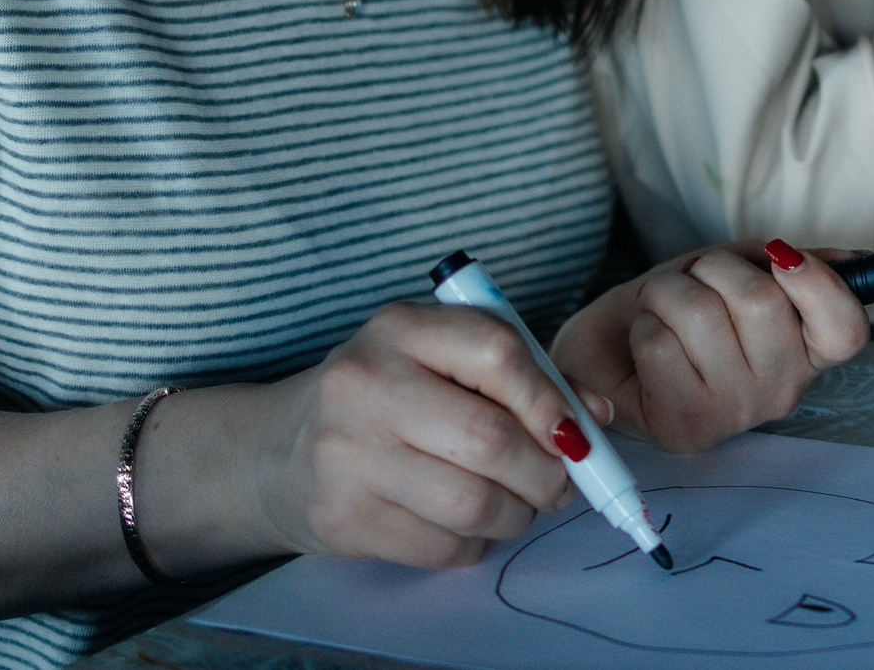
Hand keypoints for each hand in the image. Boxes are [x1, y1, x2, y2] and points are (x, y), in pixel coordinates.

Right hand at [249, 301, 583, 568]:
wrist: (276, 451)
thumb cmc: (384, 398)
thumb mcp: (438, 360)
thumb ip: (518, 377)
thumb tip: (597, 415)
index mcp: (400, 328)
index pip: (496, 351)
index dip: (549, 397)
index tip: (574, 430)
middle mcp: (366, 383)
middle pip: (490, 439)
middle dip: (546, 473)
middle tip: (559, 483)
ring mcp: (348, 455)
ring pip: (473, 503)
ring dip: (516, 515)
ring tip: (516, 505)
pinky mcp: (344, 518)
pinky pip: (443, 547)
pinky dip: (474, 544)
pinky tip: (466, 525)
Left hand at [550, 242, 870, 453]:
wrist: (608, 347)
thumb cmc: (679, 308)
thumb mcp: (739, 273)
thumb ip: (795, 265)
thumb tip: (856, 261)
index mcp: (807, 352)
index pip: (847, 330)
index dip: (818, 284)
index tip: (781, 258)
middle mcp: (781, 392)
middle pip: (759, 300)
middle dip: (712, 269)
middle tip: (695, 283)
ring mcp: (734, 415)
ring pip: (701, 313)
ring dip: (668, 292)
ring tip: (664, 309)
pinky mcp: (684, 427)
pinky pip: (660, 342)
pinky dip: (644, 324)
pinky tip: (647, 343)